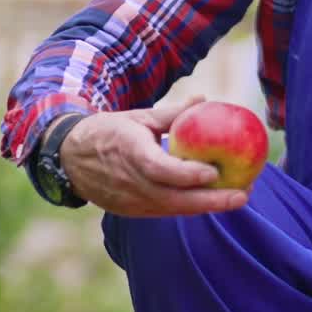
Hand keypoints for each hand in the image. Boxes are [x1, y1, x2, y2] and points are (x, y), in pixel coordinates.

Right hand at [59, 95, 251, 216]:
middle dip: (210, 200)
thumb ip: (172, 114)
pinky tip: (214, 201)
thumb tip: (204, 100)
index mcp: (128, 151)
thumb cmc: (110, 131)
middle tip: (242, 195)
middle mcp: (128, 181)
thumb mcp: (138, 118)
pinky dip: (189, 207)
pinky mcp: (131, 211)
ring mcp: (129, 200)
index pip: (159, 169)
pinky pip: (165, 211)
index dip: (187, 174)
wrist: (69, 158)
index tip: (213, 172)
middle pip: (173, 197)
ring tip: (237, 198)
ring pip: (172, 208)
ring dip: (206, 206)